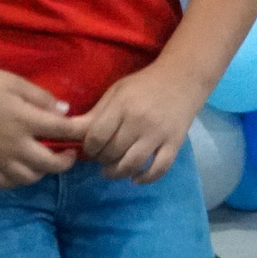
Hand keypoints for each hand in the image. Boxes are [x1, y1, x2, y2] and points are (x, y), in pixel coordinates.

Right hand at [0, 65, 81, 189]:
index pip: (62, 130)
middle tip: (70, 152)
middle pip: (50, 164)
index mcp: (24, 120)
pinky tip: (22, 168)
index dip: (81, 131)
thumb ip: (41, 97)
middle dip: (66, 161)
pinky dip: (18, 180)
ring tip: (45, 160)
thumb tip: (65, 111)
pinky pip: (6, 183)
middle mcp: (14, 145)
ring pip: (30, 178)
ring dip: (43, 171)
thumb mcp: (14, 81)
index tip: (88, 130)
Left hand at [66, 63, 202, 182]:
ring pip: (132, 164)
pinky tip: (135, 179)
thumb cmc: (144, 84)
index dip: (89, 148)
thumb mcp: (117, 91)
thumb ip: (98, 113)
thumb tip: (73, 133)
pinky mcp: (175, 143)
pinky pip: (159, 168)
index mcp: (122, 105)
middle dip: (102, 160)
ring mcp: (158, 134)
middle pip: (112, 152)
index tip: (90, 148)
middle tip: (101, 158)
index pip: (97, 136)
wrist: (183, 78)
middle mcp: (139, 121)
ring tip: (111, 172)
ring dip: (117, 173)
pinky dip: (145, 178)